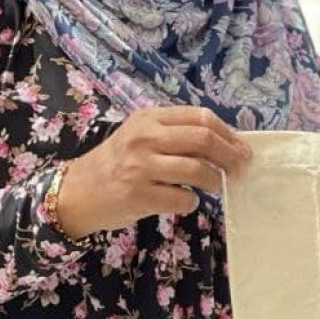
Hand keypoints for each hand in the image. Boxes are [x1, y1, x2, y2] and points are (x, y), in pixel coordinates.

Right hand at [54, 106, 252, 237]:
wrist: (77, 192)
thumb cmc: (116, 162)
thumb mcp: (141, 136)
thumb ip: (175, 134)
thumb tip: (225, 143)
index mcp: (149, 118)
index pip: (201, 117)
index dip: (228, 133)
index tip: (241, 148)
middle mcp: (145, 138)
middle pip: (203, 140)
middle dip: (230, 155)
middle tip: (240, 168)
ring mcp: (140, 167)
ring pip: (197, 170)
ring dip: (215, 181)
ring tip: (215, 186)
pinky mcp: (138, 196)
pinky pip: (182, 198)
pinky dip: (192, 201)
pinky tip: (187, 200)